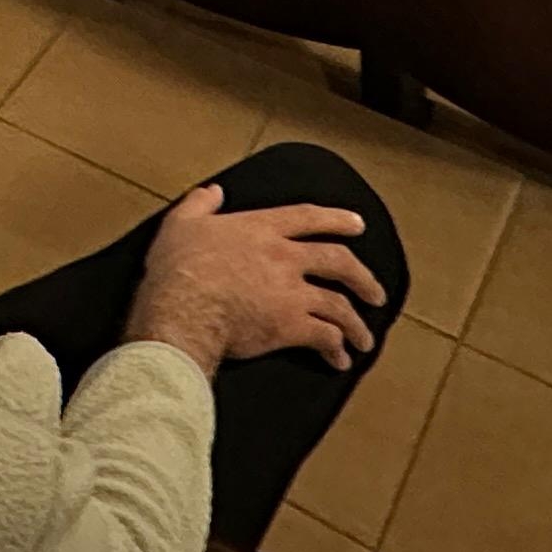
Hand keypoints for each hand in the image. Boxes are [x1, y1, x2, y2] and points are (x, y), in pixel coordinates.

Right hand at [122, 185, 385, 373]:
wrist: (181, 310)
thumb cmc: (177, 269)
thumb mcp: (181, 224)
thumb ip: (200, 204)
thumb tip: (212, 191)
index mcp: (261, 228)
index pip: (308, 217)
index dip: (337, 219)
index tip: (357, 225)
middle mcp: (284, 256)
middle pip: (338, 261)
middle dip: (362, 277)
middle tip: (374, 291)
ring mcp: (291, 292)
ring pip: (339, 304)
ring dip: (356, 324)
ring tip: (364, 338)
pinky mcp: (291, 326)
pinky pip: (325, 337)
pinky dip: (336, 350)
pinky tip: (339, 360)